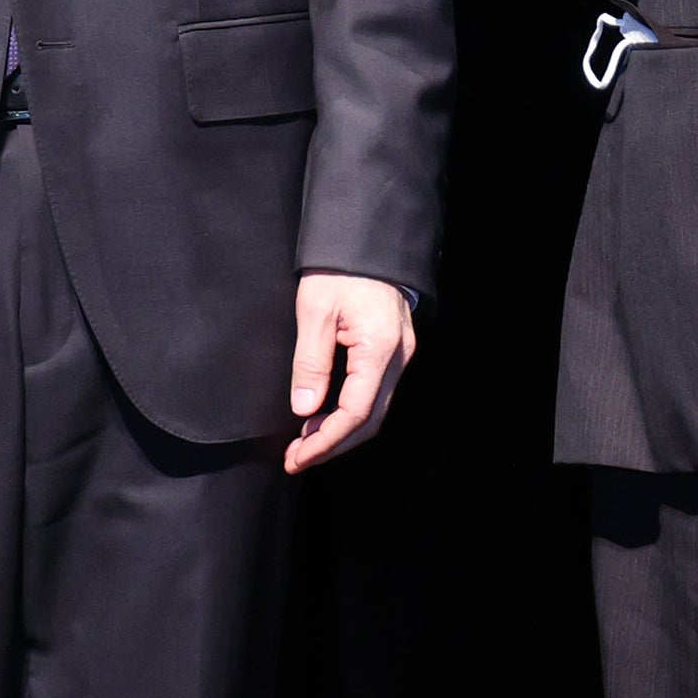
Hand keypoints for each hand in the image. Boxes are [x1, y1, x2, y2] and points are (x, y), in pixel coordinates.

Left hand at [283, 273, 416, 473]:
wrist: (364, 237)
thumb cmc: (339, 268)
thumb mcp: (314, 310)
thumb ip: (311, 362)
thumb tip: (305, 409)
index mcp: (380, 347)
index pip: (355, 413)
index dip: (325, 442)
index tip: (297, 458)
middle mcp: (399, 355)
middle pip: (370, 419)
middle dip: (333, 444)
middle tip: (296, 459)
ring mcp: (401, 352)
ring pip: (375, 408)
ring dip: (340, 431)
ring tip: (304, 442)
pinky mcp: (394, 347)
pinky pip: (375, 391)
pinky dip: (349, 411)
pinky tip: (322, 414)